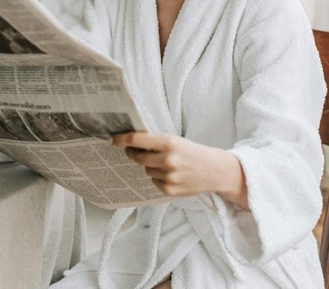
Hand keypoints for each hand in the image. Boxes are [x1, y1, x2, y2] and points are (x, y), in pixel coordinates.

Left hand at [112, 132, 247, 206]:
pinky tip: (171, 174)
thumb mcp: (177, 140)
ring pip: (146, 169)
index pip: (137, 140)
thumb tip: (132, 143)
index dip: (123, 139)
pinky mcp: (169, 190)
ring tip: (165, 163)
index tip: (114, 139)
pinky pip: (153, 181)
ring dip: (149, 165)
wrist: (215, 171)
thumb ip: (156, 142)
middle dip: (133, 153)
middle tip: (134, 150)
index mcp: (169, 142)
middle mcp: (168, 160)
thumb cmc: (194, 152)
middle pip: (137, 156)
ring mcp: (168, 177)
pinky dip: (158, 177)